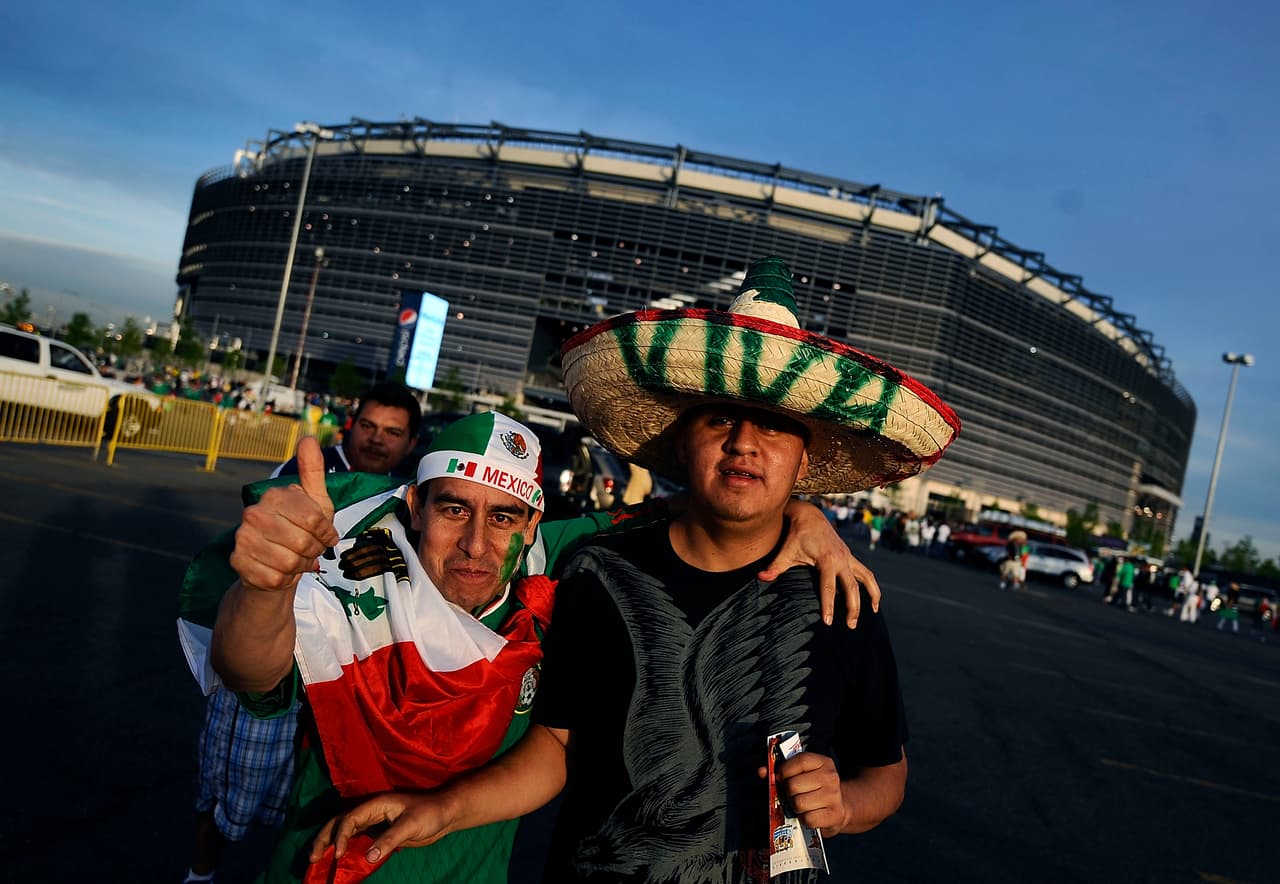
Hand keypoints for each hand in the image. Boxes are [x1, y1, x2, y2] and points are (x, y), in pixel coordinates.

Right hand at [229, 436, 339, 593]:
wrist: (274, 563)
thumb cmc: (299, 530)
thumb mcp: (315, 500)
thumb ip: (313, 470)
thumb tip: (308, 438)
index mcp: (274, 496)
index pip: (315, 518)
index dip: (326, 533)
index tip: (326, 537)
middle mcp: (253, 513)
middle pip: (302, 542)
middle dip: (313, 551)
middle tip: (309, 551)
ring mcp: (242, 538)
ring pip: (289, 562)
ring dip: (300, 567)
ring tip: (295, 560)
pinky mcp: (237, 562)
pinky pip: (275, 578)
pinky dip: (284, 580)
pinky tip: (280, 571)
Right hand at [310, 791, 455, 866]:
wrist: (444, 814)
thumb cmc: (430, 813)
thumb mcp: (410, 826)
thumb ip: (389, 840)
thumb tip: (368, 858)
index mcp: (376, 804)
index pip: (350, 818)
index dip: (341, 835)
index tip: (337, 854)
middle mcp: (371, 812)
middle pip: (340, 822)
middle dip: (324, 837)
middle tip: (313, 857)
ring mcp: (374, 822)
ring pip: (345, 831)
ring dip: (330, 843)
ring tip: (317, 860)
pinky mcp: (379, 833)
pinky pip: (357, 840)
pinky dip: (345, 849)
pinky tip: (339, 862)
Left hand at [761, 500, 880, 626]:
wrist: (809, 516)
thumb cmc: (796, 535)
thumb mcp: (786, 551)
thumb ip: (775, 567)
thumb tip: (761, 578)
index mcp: (826, 559)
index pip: (828, 587)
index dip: (829, 606)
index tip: (828, 622)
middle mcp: (841, 558)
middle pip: (851, 587)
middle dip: (852, 607)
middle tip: (851, 626)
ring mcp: (848, 557)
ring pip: (866, 578)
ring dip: (871, 595)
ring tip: (871, 613)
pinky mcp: (850, 556)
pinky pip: (865, 573)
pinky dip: (871, 586)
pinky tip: (872, 600)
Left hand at [769, 752, 848, 837]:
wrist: (839, 808)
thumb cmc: (813, 789)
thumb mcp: (800, 774)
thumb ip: (780, 770)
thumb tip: (761, 771)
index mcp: (823, 762)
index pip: (799, 761)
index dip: (784, 770)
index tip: (781, 777)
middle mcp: (830, 777)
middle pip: (793, 785)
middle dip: (788, 792)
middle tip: (794, 794)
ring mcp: (834, 796)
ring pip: (798, 803)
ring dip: (795, 807)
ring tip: (802, 804)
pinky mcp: (834, 815)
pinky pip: (807, 818)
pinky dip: (804, 819)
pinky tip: (809, 814)